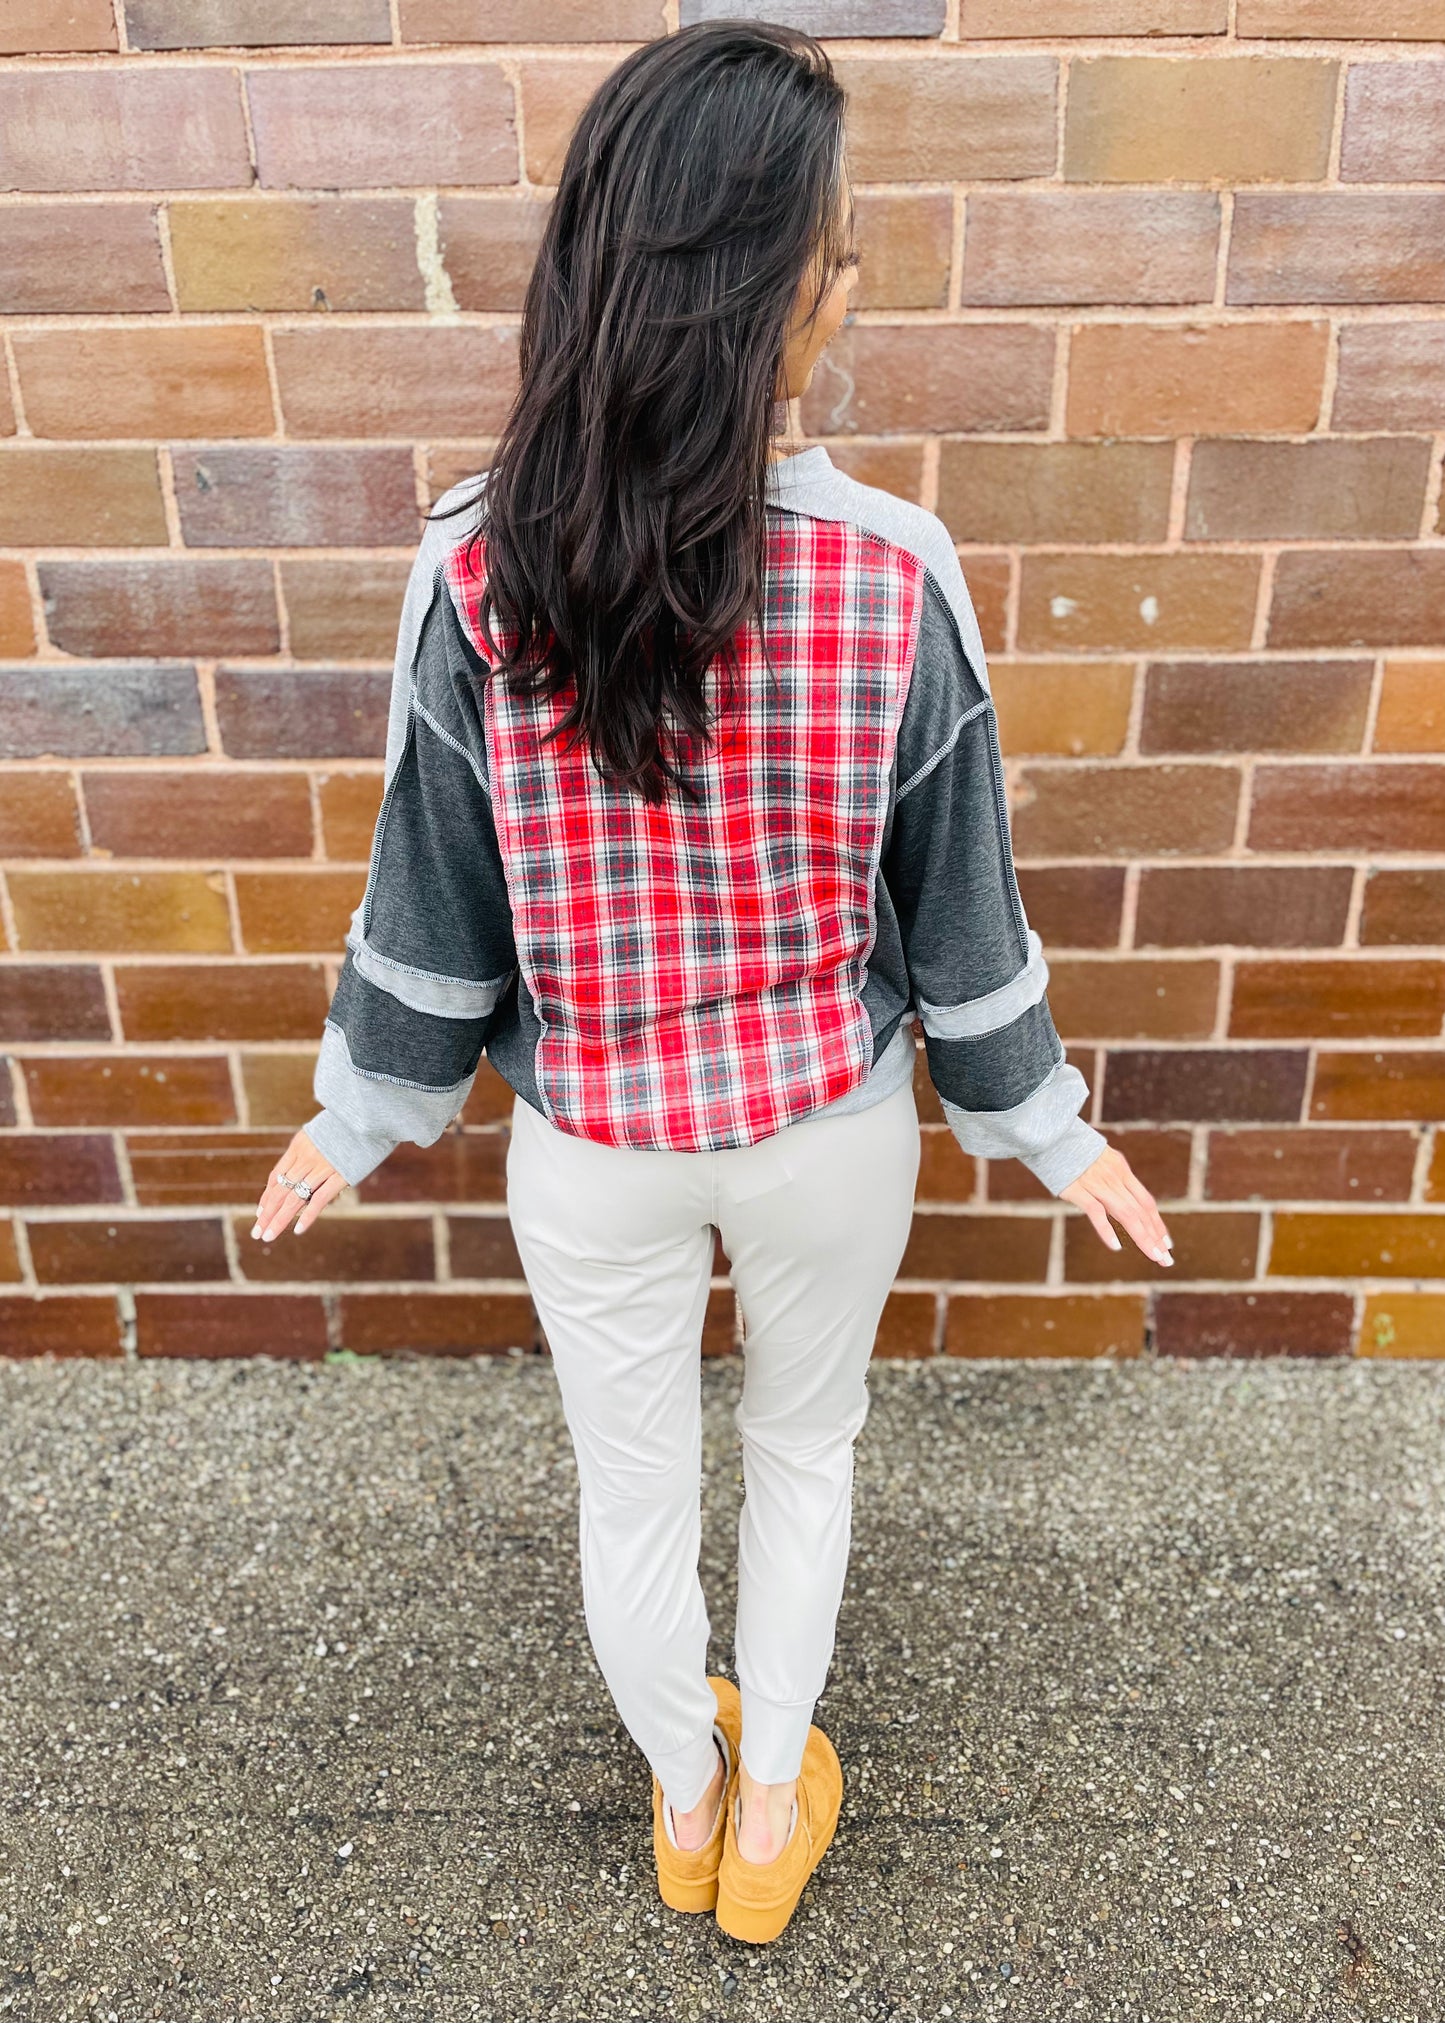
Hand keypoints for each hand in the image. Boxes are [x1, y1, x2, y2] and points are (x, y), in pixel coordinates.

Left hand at [251, 1129, 346, 1241]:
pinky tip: (298, 1230)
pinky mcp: (340, 1176)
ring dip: (279, 1219)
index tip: (260, 1214)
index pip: (276, 1176)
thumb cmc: (346, 1128)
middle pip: (280, 1191)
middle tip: (256, 1233)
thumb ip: (309, 1154)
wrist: (368, 1119)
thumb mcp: (320, 1135)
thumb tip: (304, 1181)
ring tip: (268, 1236)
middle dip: (266, 1214)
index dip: (266, 1197)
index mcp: (298, 1146)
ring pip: (294, 1199)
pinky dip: (307, 1216)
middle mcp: (306, 1157)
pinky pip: (319, 1199)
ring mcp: (322, 1167)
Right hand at [1059, 1145, 1172, 1266]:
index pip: (1146, 1201)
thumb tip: (1123, 1201)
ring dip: (1142, 1237)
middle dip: (1155, 1237)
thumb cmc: (1073, 1151)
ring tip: (1153, 1255)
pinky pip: (1096, 1211)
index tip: (1167, 1243)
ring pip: (1126, 1214)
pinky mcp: (1078, 1189)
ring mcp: (1097, 1184)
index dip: (1158, 1223)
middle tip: (1166, 1259)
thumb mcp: (1101, 1161)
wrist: (1051, 1135)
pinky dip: (1106, 1229)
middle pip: (1141, 1211)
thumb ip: (1113, 1180)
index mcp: (1122, 1170)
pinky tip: (1116, 1246)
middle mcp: (1114, 1177)